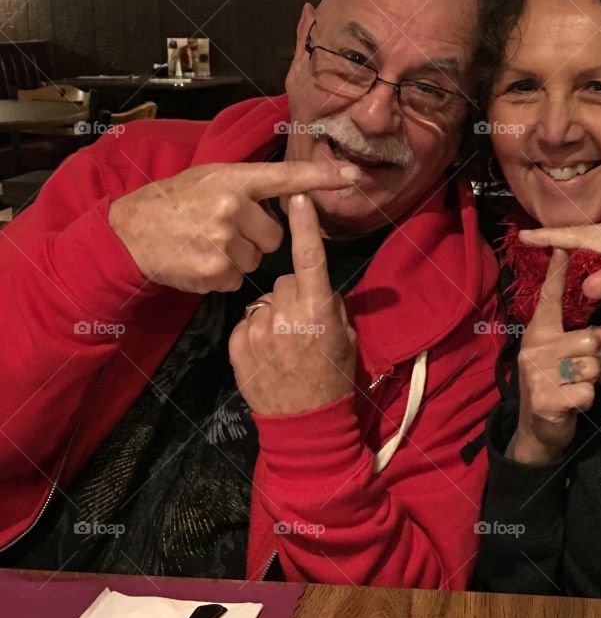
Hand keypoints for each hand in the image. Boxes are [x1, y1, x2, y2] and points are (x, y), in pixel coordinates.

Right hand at [108, 159, 358, 293]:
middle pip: (274, 235)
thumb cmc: (173, 202)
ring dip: (236, 256)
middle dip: (254, 237)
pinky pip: (238, 277)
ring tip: (205, 243)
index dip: (322, 178)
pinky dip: (222, 275)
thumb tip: (294, 190)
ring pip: (256, 258)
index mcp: (233, 178)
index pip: (286, 176)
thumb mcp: (209, 178)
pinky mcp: (216, 270)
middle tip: (220, 229)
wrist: (129, 232)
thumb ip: (249, 184)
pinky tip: (199, 260)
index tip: (352, 178)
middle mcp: (232, 206)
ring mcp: (224, 239)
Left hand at [228, 193, 356, 414]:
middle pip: (284, 279)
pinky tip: (268, 354)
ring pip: (264, 300)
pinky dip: (257, 332)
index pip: (309, 257)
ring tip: (284, 343)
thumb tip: (321, 287)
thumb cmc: (333, 379)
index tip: (299, 195)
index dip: (304, 224)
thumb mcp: (345, 339)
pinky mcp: (238, 344)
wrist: (303, 422)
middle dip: (292, 292)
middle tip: (302, 322)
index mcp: (318, 310)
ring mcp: (259, 329)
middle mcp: (287, 314)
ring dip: (273, 314)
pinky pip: (248, 321)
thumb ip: (332, 307)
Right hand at [508, 248, 600, 465]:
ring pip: (592, 365)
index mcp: (539, 331)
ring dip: (592, 379)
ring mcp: (537, 373)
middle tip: (583, 370)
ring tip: (577, 385)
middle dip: (597, 357)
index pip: (549, 298)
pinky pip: (587, 391)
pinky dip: (588, 399)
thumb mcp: (570, 357)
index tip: (561, 247)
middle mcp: (534, 347)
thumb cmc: (556, 384)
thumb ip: (588, 340)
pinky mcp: (546, 397)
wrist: (537, 429)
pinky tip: (573, 403)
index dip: (557, 273)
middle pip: (590, 338)